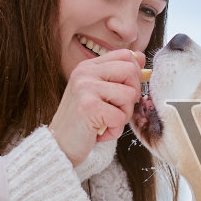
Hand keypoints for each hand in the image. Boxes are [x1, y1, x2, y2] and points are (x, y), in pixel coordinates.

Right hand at [48, 48, 143, 165]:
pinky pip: (120, 116)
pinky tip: (99, 132)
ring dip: (123, 115)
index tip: (125, 91)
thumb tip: (141, 57)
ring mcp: (85, 88)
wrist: (59, 146)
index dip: (135, 74)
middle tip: (116, 110)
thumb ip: (118, 74)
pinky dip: (115, 130)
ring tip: (106, 121)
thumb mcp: (101, 93)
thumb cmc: (84, 122)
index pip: (126, 55)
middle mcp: (85, 72)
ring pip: (129, 95)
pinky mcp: (88, 107)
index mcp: (88, 66)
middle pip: (131, 70)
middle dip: (132, 95)